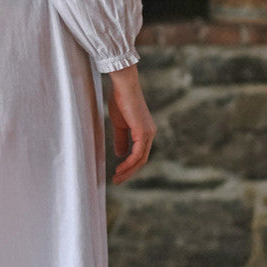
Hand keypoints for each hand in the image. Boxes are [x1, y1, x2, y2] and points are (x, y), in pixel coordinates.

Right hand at [105, 64, 155, 184]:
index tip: (117, 173)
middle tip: (116, 181)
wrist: (123, 86)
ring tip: (116, 178)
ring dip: (128, 171)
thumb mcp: (119, 125)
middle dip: (129, 172)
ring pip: (141, 159)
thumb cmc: (120, 100)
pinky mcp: (143, 132)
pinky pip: (138, 153)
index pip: (140, 154)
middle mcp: (150, 133)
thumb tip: (121, 155)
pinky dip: (129, 163)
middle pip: (142, 160)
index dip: (129, 166)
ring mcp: (148, 133)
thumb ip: (121, 140)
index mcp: (145, 132)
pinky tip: (120, 168)